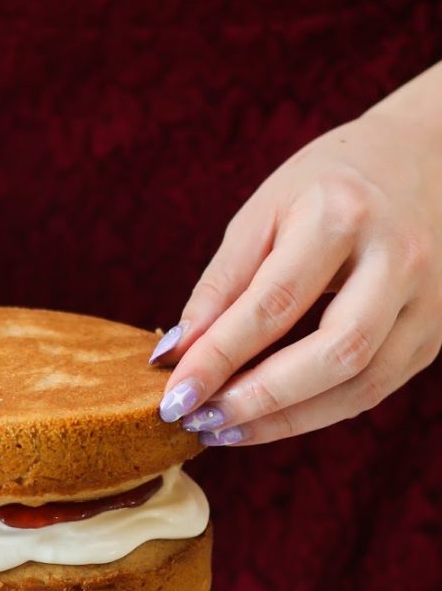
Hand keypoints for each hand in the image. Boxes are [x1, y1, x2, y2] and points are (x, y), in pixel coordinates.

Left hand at [150, 109, 441, 444]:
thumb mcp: (263, 214)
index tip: (174, 397)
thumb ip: (221, 286)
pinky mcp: (432, 333)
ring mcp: (426, 300)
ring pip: (360, 385)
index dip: (219, 358)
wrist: (423, 161)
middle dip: (259, 399)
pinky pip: (373, 391)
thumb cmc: (326, 186)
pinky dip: (315, 413)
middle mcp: (398, 258)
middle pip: (334, 353)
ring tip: (224, 429)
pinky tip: (267, 419)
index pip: (274, 304)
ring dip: (285, 421)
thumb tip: (175, 356)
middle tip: (199, 420)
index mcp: (344, 215)